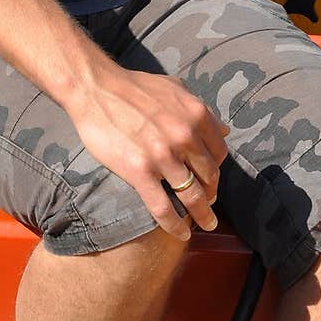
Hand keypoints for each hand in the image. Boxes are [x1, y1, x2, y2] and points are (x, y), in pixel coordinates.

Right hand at [66, 63, 230, 240]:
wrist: (95, 89)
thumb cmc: (134, 87)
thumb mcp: (174, 89)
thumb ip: (201, 110)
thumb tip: (225, 129)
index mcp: (195, 114)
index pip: (219, 153)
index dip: (218, 170)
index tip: (212, 181)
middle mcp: (184, 135)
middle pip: (209, 176)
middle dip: (212, 194)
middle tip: (208, 205)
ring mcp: (162, 155)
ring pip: (191, 195)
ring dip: (202, 215)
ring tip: (205, 225)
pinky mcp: (139, 171)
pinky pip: (163, 207)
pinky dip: (175, 225)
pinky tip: (181, 234)